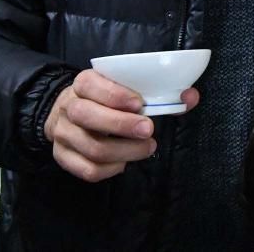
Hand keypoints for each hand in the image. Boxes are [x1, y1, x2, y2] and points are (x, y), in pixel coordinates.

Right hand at [44, 69, 199, 181]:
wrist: (66, 114)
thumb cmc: (105, 100)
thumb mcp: (123, 88)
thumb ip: (157, 92)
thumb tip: (190, 97)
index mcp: (83, 83)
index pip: (91, 85)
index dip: (116, 95)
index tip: (140, 104)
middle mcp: (69, 107)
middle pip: (87, 116)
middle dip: (121, 125)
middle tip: (149, 130)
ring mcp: (63, 134)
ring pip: (92, 147)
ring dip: (124, 151)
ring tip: (147, 148)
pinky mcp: (63, 157)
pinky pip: (88, 170)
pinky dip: (111, 169)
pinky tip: (125, 162)